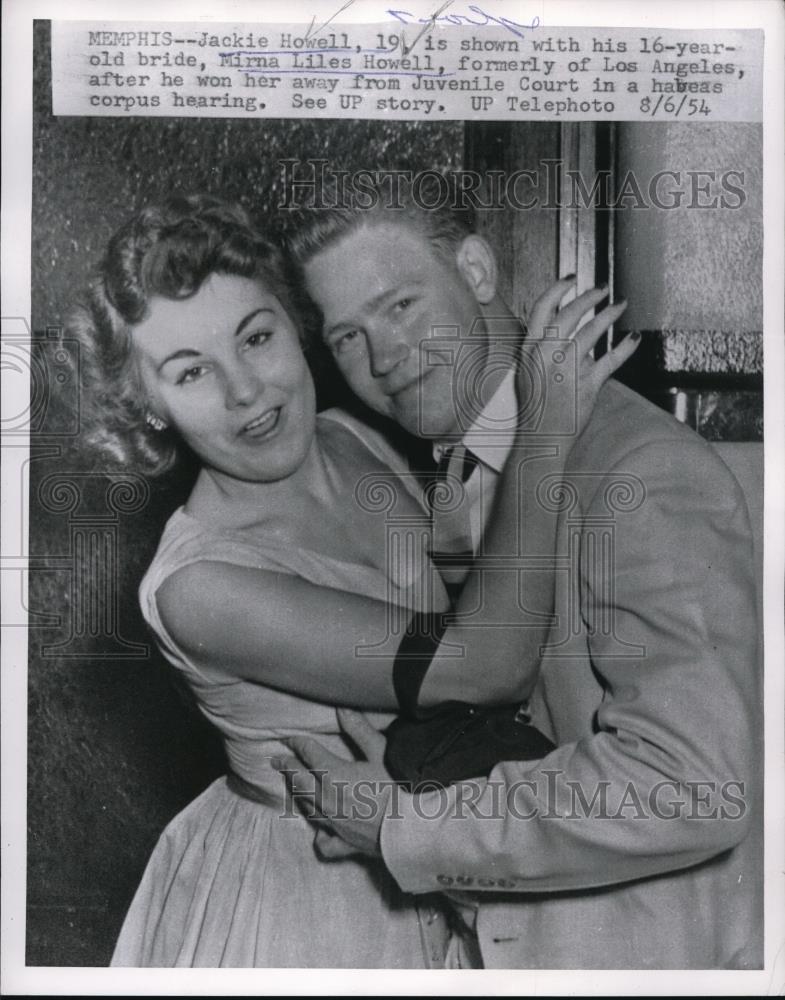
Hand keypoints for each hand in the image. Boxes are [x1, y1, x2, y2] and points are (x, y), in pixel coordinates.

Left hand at [272, 708, 395, 860]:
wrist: (413, 828)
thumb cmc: (400, 786)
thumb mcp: (381, 751)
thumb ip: (359, 730)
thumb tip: (341, 710)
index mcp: (333, 774)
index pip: (308, 754)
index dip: (297, 743)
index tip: (289, 738)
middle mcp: (326, 800)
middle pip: (299, 780)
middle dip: (287, 767)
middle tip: (276, 760)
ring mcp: (333, 824)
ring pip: (306, 806)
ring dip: (297, 792)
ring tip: (294, 784)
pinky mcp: (344, 843)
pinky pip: (324, 840)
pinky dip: (318, 832)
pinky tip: (319, 828)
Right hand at [521, 277, 637, 437]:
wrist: (539, 438)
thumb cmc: (534, 407)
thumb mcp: (527, 371)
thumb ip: (541, 347)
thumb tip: (564, 326)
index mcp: (529, 349)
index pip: (543, 307)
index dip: (559, 288)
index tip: (572, 278)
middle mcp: (547, 354)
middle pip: (572, 313)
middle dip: (590, 296)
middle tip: (604, 289)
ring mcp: (568, 369)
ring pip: (593, 330)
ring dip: (610, 314)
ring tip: (620, 305)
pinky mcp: (587, 385)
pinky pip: (611, 359)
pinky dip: (626, 347)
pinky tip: (633, 338)